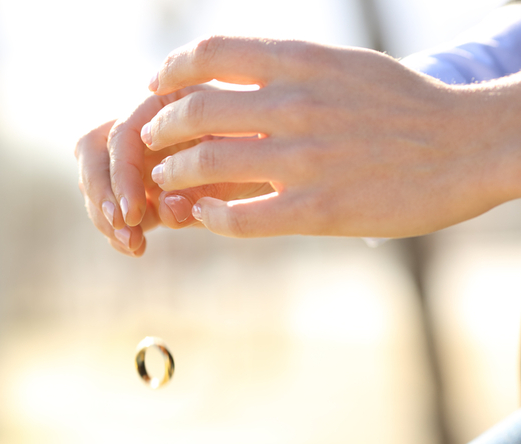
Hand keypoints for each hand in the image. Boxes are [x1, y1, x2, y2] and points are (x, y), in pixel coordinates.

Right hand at [75, 86, 271, 255]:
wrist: (283, 163)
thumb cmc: (268, 152)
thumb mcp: (245, 165)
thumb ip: (207, 182)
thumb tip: (167, 209)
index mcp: (167, 103)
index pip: (121, 135)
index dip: (120, 176)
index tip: (134, 214)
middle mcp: (143, 122)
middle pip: (93, 153)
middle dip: (102, 195)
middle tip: (125, 231)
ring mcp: (136, 154)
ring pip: (95, 179)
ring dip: (105, 216)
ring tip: (134, 245)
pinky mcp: (138, 185)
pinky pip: (114, 204)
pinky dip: (119, 227)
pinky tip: (137, 247)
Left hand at [142, 36, 520, 237]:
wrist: (467, 148)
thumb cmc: (403, 107)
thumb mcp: (345, 66)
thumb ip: (290, 69)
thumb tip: (234, 73)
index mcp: (304, 63)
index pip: (213, 52)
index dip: (172, 69)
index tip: (157, 85)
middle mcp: (298, 104)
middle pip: (195, 109)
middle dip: (159, 128)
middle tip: (150, 142)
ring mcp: (305, 159)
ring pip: (206, 163)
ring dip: (172, 174)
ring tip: (165, 181)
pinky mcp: (317, 210)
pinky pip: (239, 218)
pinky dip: (209, 217)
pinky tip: (204, 216)